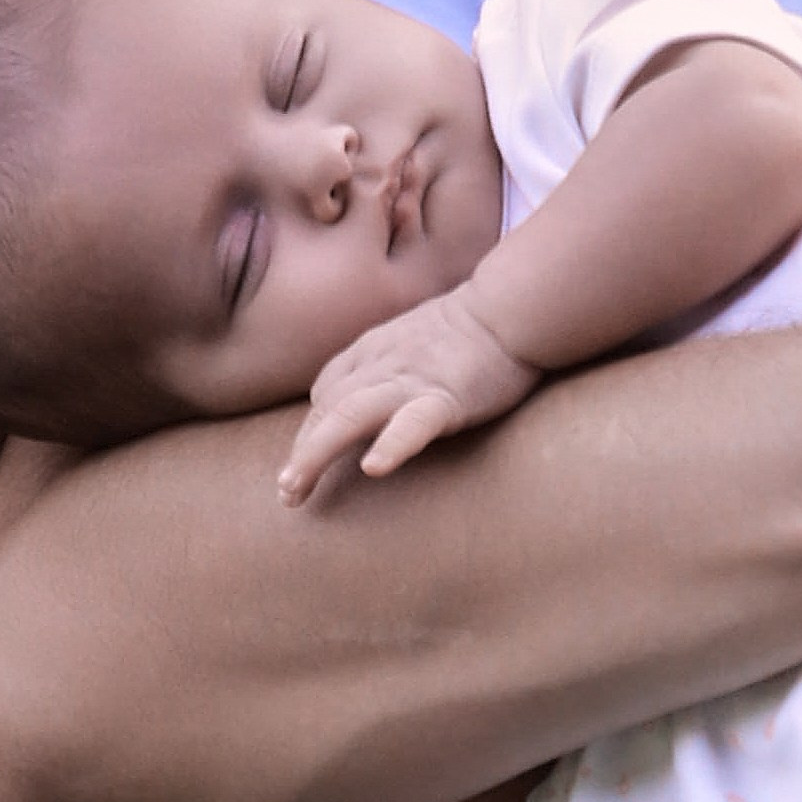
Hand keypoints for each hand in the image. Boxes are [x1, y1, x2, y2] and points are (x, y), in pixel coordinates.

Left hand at [280, 291, 540, 505]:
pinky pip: (413, 422)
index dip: (309, 431)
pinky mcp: (447, 395)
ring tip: (295, 489)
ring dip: (315, 452)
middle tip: (287, 494)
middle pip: (325, 409)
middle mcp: (381, 364)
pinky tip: (374, 467)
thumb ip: (388, 364)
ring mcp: (411, 379)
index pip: (327, 393)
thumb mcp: (414, 338)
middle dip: (301, 452)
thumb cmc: (474, 327)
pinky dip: (391, 445)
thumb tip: (369, 396)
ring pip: (349, 414)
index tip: (302, 466)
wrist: (513, 307)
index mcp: (373, 351)